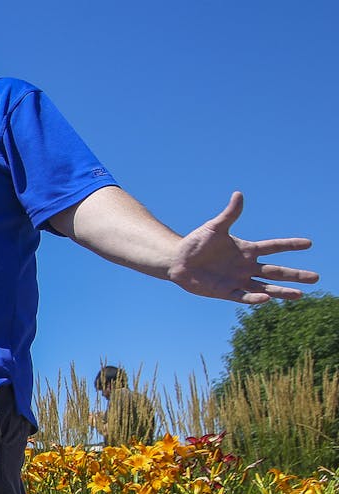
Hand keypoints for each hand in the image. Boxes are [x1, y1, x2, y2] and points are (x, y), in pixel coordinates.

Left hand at [168, 192, 317, 303]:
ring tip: (300, 295)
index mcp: (247, 250)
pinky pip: (243, 296)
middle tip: (316, 277)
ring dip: (281, 292)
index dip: (290, 245)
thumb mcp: (214, 227)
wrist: (178, 260)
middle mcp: (246, 266)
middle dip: (295, 275)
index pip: (273, 247)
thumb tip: (238, 194)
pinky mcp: (225, 291)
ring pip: (265, 287)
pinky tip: (267, 299)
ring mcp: (237, 280)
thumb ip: (229, 214)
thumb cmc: (196, 242)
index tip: (309, 243)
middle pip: (275, 271)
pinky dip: (254, 299)